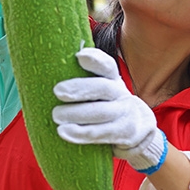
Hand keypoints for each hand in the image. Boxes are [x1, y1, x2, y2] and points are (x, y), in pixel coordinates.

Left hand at [52, 47, 167, 173]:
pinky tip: (63, 131)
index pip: (107, 65)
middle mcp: (120, 93)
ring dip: (76, 113)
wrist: (139, 128)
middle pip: (103, 88)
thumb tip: (51, 68)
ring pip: (101, 112)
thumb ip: (85, 79)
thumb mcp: (103, 88)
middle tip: (58, 91)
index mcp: (113, 79)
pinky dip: (80, 133)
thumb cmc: (109, 104)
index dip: (94, 59)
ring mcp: (123, 114)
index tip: (79, 56)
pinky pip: (99, 133)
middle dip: (80, 88)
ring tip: (56, 115)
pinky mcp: (122, 133)